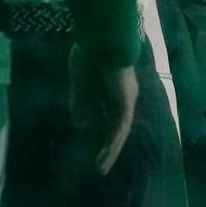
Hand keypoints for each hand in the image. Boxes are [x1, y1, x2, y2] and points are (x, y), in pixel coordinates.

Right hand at [68, 45, 138, 174]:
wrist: (102, 39)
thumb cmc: (91, 54)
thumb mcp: (82, 83)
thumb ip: (81, 102)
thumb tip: (79, 124)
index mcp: (115, 91)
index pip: (112, 118)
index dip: (104, 134)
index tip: (95, 148)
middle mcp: (125, 97)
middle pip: (118, 129)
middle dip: (109, 148)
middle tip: (99, 166)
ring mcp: (127, 100)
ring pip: (120, 132)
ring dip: (110, 150)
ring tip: (100, 167)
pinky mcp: (124, 102)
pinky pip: (119, 128)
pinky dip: (112, 142)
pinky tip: (105, 154)